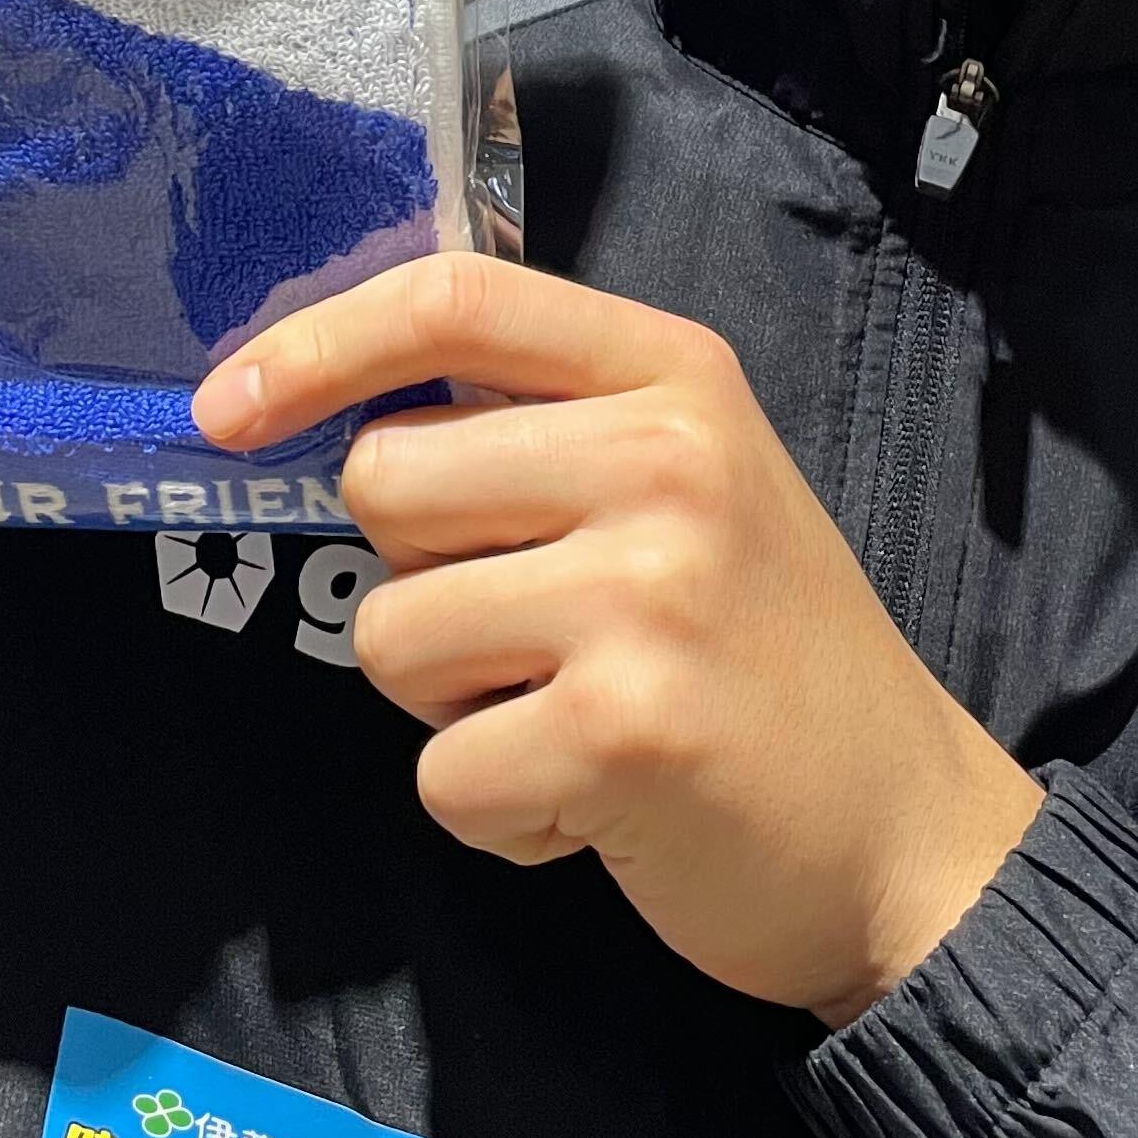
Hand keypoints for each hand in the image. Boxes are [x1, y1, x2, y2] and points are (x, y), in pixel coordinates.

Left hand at [194, 257, 1042, 1022]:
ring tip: (572, 719)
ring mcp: (645, 591)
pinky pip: (438, 776)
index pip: (452, 301)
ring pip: (392, 634)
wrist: (912, 837)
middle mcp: (665, 460)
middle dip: (418, 578)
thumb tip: (327, 411)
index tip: (224, 408)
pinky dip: (495, 815)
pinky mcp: (621, 730)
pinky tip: (594, 805)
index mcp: (674, 377)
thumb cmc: (768, 660)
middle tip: (531, 636)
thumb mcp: (690, 487)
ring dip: (453, 709)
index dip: (313, 343)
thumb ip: (545, 430)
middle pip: (385, 481)